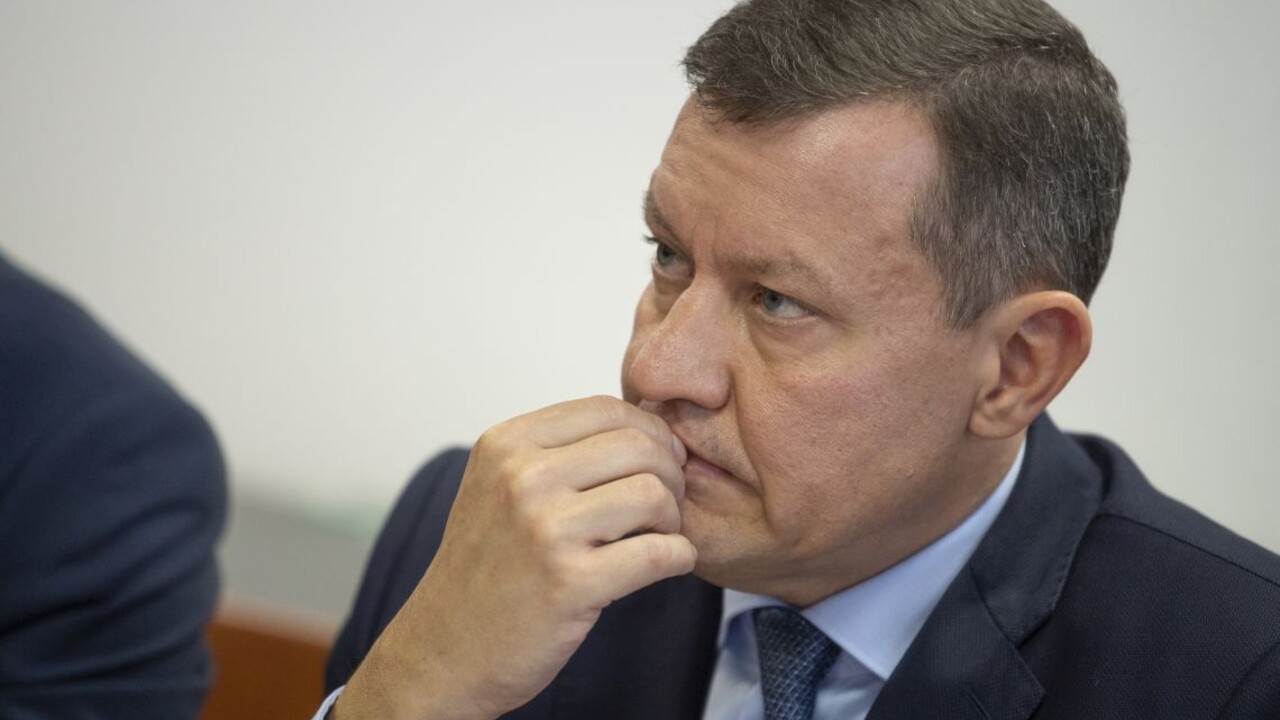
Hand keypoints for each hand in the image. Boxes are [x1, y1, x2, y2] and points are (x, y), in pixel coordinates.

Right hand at [333, 396, 694, 719]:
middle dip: (669, 474)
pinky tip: (668, 563)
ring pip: (655, 494)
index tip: (662, 460)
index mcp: (506, 445)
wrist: (445, 650)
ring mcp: (545, 530)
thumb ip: (557, 450)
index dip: (651, 432)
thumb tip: (647, 427)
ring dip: (673, 518)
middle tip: (665, 505)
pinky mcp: (570, 583)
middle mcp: (522, 478)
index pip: (608, 408)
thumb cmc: (484, 568)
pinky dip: (679, 556)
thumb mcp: (498, 485)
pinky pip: (659, 553)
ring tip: (657, 536)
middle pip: (640, 446)